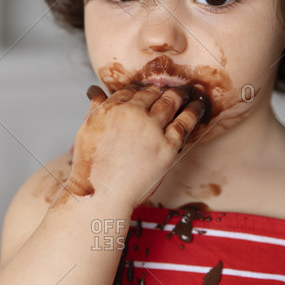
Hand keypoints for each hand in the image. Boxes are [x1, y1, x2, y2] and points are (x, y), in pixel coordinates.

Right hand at [66, 84, 204, 210]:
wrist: (102, 194)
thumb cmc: (91, 168)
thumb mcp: (86, 131)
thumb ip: (95, 108)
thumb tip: (96, 91)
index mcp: (110, 108)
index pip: (131, 90)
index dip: (141, 90)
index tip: (148, 92)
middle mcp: (132, 113)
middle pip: (152, 93)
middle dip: (161, 91)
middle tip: (171, 90)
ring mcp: (151, 128)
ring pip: (170, 103)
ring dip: (180, 95)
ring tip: (187, 92)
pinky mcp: (167, 146)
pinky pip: (185, 123)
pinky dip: (194, 111)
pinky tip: (198, 105)